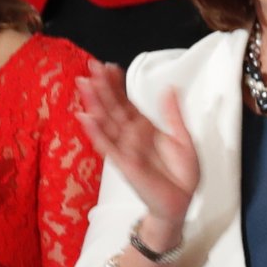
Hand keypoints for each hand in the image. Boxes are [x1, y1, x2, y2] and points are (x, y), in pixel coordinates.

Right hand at [73, 62, 199, 236]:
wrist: (181, 201)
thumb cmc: (180, 172)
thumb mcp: (182, 138)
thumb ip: (173, 114)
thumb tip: (169, 88)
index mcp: (145, 128)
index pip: (127, 103)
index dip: (118, 85)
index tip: (109, 66)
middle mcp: (131, 136)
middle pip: (113, 109)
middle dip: (102, 88)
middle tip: (90, 67)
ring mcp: (125, 149)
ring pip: (107, 123)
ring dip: (95, 104)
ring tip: (84, 85)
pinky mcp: (125, 164)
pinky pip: (109, 146)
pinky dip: (97, 132)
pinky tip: (86, 117)